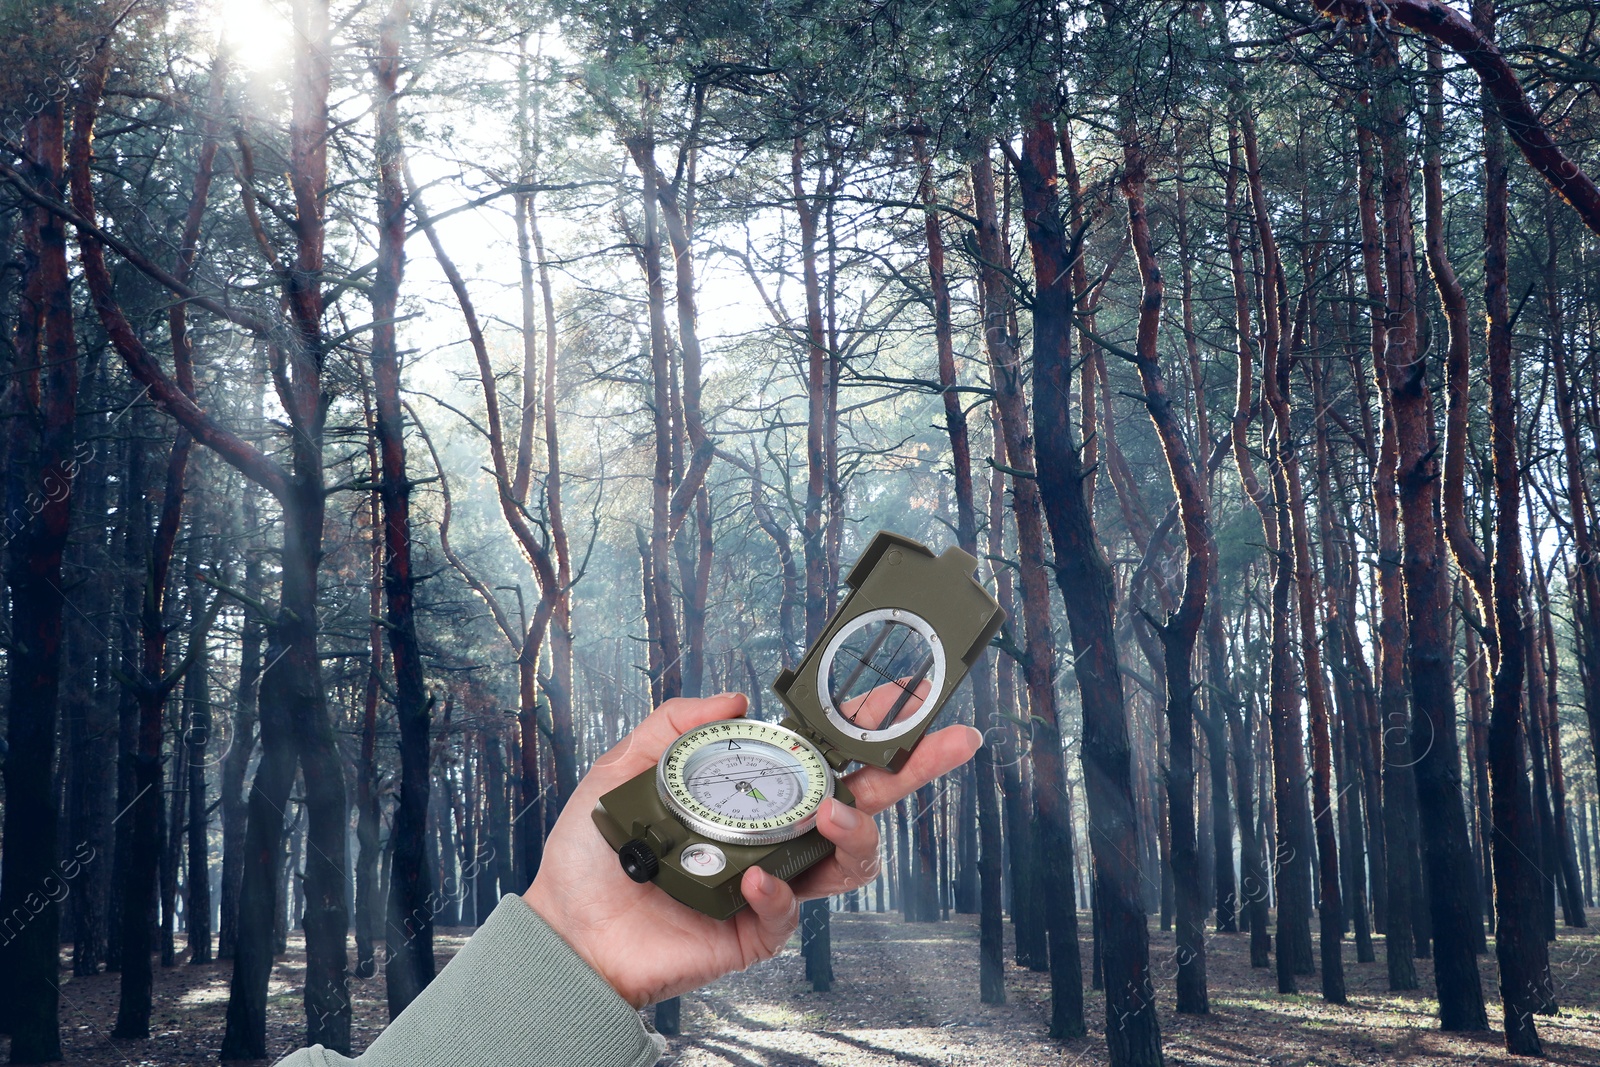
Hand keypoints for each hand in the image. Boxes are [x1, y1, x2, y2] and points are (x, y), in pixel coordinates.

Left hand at [522, 691, 980, 1007]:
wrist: (567, 930)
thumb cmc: (596, 853)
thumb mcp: (623, 767)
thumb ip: (676, 724)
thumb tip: (737, 696)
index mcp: (753, 791)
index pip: (824, 753)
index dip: (868, 727)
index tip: (910, 697)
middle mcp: (776, 835)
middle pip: (864, 802)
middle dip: (914, 770)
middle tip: (951, 743)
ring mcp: (773, 882)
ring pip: (850, 860)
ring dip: (856, 833)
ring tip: (832, 817)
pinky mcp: (756, 929)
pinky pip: (789, 910)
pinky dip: (777, 891)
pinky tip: (752, 879)